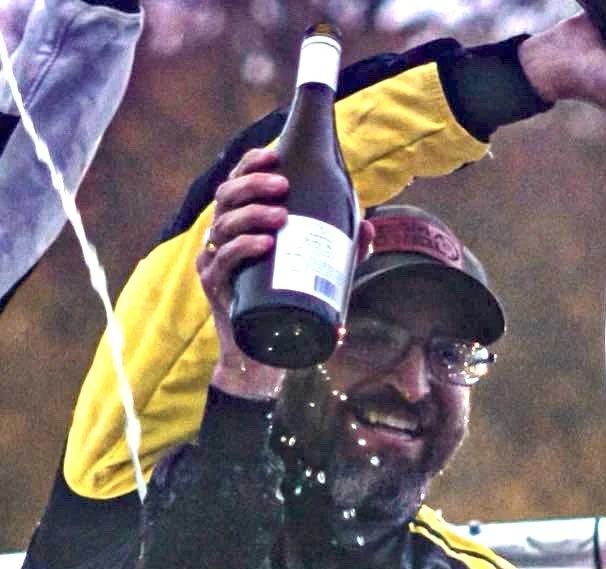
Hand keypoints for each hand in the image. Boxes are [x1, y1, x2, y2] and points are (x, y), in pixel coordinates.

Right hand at [196, 148, 373, 399]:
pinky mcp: (215, 287)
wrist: (265, 355)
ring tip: (280, 215)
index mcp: (240, 225)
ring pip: (223, 225)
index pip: (237, 183)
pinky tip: (265, 244)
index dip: (250, 165)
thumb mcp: (319, 274)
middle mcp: (221, 237)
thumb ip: (343, 252)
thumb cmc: (289, 305)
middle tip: (282, 185)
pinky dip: (243, 249)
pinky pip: (223, 260)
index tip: (274, 155)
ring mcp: (214, 262)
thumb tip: (370, 228)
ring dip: (251, 214)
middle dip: (253, 184)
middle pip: (227, 196)